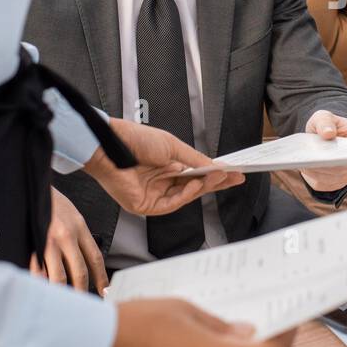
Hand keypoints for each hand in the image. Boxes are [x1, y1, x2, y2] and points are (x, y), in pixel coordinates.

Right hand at [30, 187, 107, 293]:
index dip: (101, 278)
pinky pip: (37, 272)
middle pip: (80, 272)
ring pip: (60, 276)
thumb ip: (79, 237)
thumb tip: (86, 263)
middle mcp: (66, 235)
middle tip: (83, 302)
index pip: (95, 258)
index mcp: (79, 227)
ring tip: (64, 302)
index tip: (103, 291)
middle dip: (83, 291)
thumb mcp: (73, 215)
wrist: (31, 186)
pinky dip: (41, 284)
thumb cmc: (51, 202)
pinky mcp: (31, 245)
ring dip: (63, 292)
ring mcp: (48, 241)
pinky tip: (43, 291)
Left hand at [84, 117, 243, 216]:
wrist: (111, 145)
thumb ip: (194, 159)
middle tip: (235, 178)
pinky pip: (171, 204)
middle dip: (216, 183)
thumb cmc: (135, 140)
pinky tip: (195, 185)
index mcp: (169, 167)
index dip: (215, 175)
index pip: (197, 175)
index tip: (234, 172)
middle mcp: (163, 182)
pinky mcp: (145, 206)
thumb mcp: (172, 146)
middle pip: (194, 188)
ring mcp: (154, 195)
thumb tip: (214, 165)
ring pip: (185, 197)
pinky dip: (186, 195)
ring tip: (218, 177)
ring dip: (203, 187)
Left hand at [299, 109, 346, 193]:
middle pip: (342, 168)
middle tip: (309, 160)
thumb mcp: (324, 117)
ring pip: (330, 178)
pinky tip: (302, 167)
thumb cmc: (327, 125)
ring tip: (301, 162)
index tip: (329, 155)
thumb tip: (328, 133)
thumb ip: (326, 121)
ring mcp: (346, 175)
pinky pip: (322, 183)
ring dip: (316, 171)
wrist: (324, 137)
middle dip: (325, 164)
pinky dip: (311, 175)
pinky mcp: (333, 183)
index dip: (345, 156)